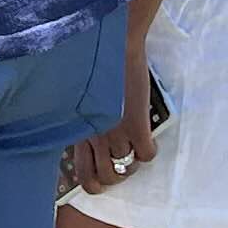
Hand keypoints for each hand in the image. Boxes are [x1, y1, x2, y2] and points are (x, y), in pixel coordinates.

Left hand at [64, 25, 159, 193]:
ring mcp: (115, 134)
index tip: (101, 175)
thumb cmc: (95, 65)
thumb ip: (81, 119)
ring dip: (133, 164)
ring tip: (136, 149)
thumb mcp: (79, 98)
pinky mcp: (136, 126)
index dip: (95, 182)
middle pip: (106, 177)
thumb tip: (85, 132)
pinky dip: (149, 151)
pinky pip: (147, 155)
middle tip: (123, 161)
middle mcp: (94, 137)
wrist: (115, 45)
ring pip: (126, 169)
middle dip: (117, 175)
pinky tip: (148, 139)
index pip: (82, 174)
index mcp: (78, 130)